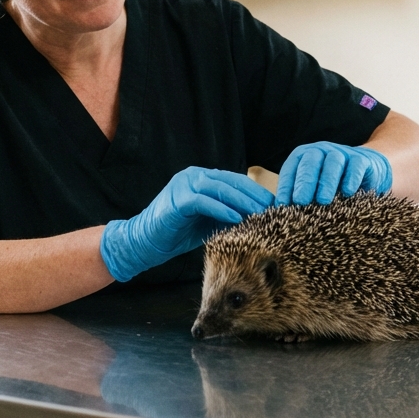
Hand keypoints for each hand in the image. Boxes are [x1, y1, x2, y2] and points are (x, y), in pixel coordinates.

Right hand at [100, 167, 273, 282]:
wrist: (146, 241)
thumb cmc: (178, 232)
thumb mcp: (208, 221)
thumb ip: (226, 214)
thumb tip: (255, 218)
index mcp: (201, 178)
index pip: (233, 180)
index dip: (253, 191)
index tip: (272, 203)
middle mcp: (193, 176)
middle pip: (229, 181)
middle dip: (252, 194)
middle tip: (271, 207)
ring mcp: (184, 185)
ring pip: (218, 189)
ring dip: (241, 201)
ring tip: (258, 212)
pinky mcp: (177, 199)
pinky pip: (203, 201)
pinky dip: (221, 209)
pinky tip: (236, 218)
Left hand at [275, 141, 392, 205]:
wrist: (364, 170)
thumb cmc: (330, 185)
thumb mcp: (312, 190)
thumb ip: (296, 199)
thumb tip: (279, 217)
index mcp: (303, 158)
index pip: (291, 169)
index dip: (286, 186)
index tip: (282, 205)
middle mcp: (320, 152)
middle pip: (310, 161)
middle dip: (304, 181)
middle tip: (300, 201)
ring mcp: (342, 153)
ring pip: (333, 162)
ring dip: (327, 181)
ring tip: (323, 201)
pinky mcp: (361, 160)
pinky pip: (356, 165)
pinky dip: (351, 178)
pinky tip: (348, 192)